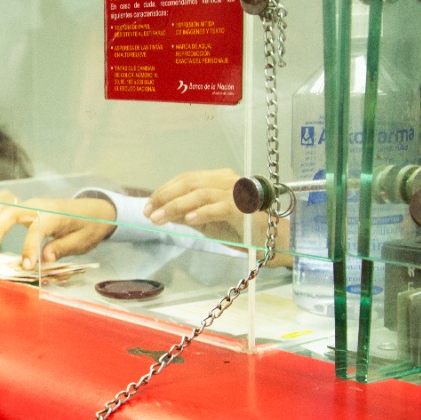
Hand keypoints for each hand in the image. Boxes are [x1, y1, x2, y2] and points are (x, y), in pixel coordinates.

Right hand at [0, 192, 115, 269]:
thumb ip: (61, 248)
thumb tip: (45, 259)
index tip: (26, 266)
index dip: (29, 248)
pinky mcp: (26, 208)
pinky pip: (5, 206)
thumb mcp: (81, 241)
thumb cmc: (88, 227)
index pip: (37, 229)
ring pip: (4, 206)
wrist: (94, 211)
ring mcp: (30, 205)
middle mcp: (39, 207)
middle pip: (13, 213)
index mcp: (55, 216)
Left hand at [143, 168, 290, 265]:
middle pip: (190, 182)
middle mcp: (227, 181)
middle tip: (149, 212)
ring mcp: (236, 192)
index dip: (165, 190)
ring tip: (160, 218)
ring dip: (176, 206)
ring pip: (201, 193)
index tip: (148, 205)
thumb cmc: (240, 230)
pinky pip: (220, 207)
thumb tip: (163, 213)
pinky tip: (188, 220)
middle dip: (166, 196)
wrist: (272, 241)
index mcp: (218, 180)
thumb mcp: (207, 222)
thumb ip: (187, 214)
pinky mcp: (244, 208)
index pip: (186, 179)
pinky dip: (202, 212)